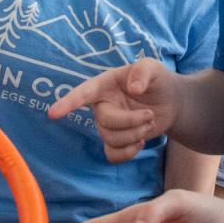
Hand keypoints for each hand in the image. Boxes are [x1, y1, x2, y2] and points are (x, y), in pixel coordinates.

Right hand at [46, 58, 181, 161]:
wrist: (170, 101)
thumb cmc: (157, 80)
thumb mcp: (153, 66)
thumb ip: (142, 71)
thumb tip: (132, 89)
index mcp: (104, 85)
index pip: (82, 94)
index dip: (67, 103)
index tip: (52, 114)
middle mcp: (102, 106)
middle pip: (104, 122)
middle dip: (130, 121)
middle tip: (150, 115)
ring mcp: (108, 125)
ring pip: (109, 139)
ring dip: (134, 134)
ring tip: (150, 122)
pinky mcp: (117, 141)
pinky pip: (112, 155)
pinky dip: (128, 153)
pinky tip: (141, 143)